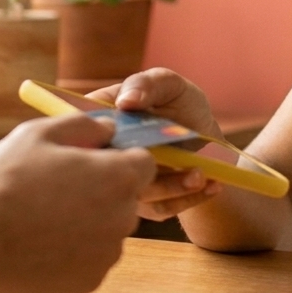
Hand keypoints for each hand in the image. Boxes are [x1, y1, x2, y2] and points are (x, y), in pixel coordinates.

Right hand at [0, 113, 156, 292]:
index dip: (119, 159)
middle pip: (125, 198)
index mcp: (118, 176)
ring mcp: (108, 252)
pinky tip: (39, 244)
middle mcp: (124, 216)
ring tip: (41, 218)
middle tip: (58, 190)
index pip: (143, 163)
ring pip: (107, 231)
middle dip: (101, 192)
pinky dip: (72, 253)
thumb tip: (108, 127)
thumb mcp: (40, 133)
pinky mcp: (90, 280)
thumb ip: (84, 125)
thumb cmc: (5, 182)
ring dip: (86, 224)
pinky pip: (90, 260)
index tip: (92, 162)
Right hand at [89, 68, 225, 220]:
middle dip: (142, 166)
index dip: (99, 137)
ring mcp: (121, 183)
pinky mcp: (144, 203)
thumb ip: (147, 84)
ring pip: (136, 193)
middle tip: (175, 159)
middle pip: (106, 169)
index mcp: (100, 121)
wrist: (204, 135)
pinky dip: (188, 198)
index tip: (137, 136)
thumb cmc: (179, 103)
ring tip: (199, 174)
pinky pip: (160, 208)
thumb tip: (126, 100)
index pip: (80, 132)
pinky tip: (211, 185)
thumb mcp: (168, 85)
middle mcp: (105, 155)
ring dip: (172, 187)